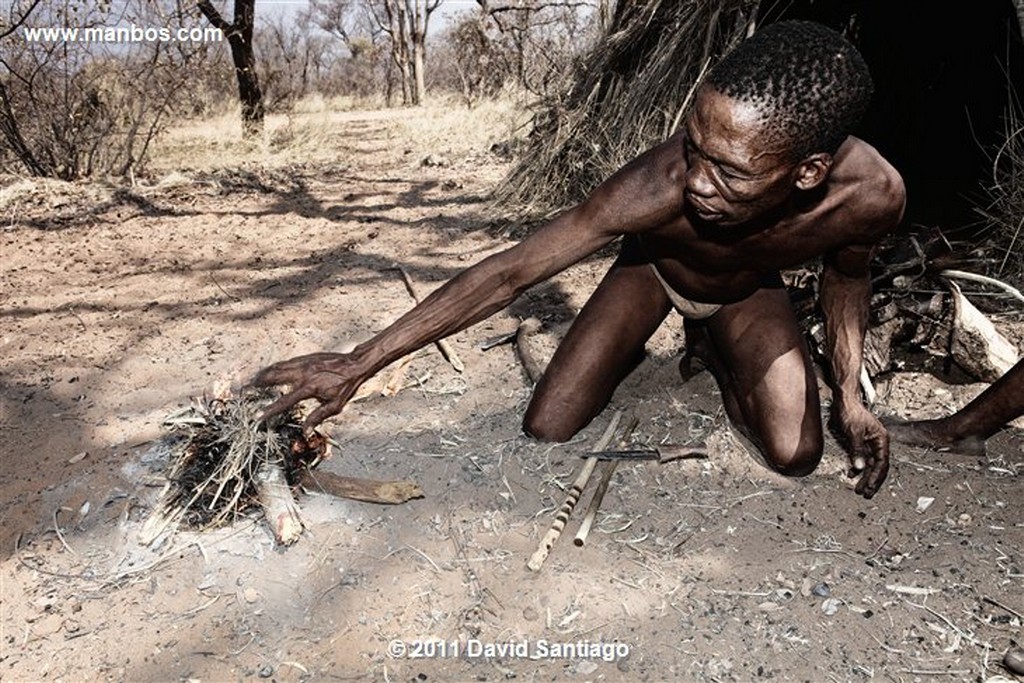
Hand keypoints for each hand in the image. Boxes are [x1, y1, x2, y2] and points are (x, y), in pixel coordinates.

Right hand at [251, 352, 367, 431]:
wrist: (355, 364)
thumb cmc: (346, 386)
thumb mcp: (335, 406)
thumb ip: (317, 417)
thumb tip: (304, 431)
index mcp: (309, 388)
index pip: (284, 401)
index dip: (270, 410)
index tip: (257, 417)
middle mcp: (302, 374)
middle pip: (273, 378)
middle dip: (256, 385)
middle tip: (243, 391)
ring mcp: (302, 364)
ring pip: (276, 368)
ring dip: (262, 375)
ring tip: (250, 382)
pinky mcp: (304, 358)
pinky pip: (284, 363)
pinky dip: (273, 368)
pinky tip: (268, 372)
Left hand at [830, 401, 889, 498]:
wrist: (844, 400)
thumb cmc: (851, 412)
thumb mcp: (854, 432)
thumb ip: (857, 450)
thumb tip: (859, 468)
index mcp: (881, 440)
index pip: (882, 463)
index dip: (875, 478)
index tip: (869, 488)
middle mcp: (878, 442)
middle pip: (877, 466)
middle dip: (871, 481)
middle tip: (865, 494)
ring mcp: (870, 442)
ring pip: (870, 464)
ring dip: (864, 476)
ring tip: (858, 489)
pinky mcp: (861, 442)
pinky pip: (862, 458)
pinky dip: (857, 467)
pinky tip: (852, 474)